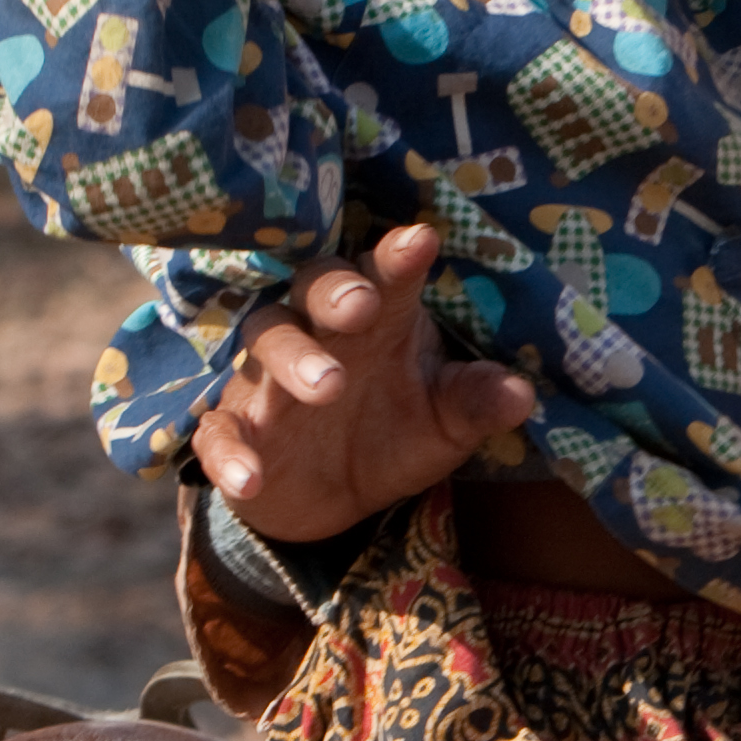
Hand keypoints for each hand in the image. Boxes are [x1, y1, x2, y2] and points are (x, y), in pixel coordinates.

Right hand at [189, 226, 537, 541]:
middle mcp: (318, 332)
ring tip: (327, 386)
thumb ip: (474, 402)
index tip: (421, 240)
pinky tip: (251, 479)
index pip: (386, 275)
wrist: (331, 500)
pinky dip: (229, 452)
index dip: (398, 258)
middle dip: (335, 291)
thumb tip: (522, 394)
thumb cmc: (394, 434)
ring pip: (266, 339)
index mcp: (377, 319)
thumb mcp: (444, 423)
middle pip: (314, 286)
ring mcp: (268, 376)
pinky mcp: (235, 426)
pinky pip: (218, 429)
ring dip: (292, 358)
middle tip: (361, 305)